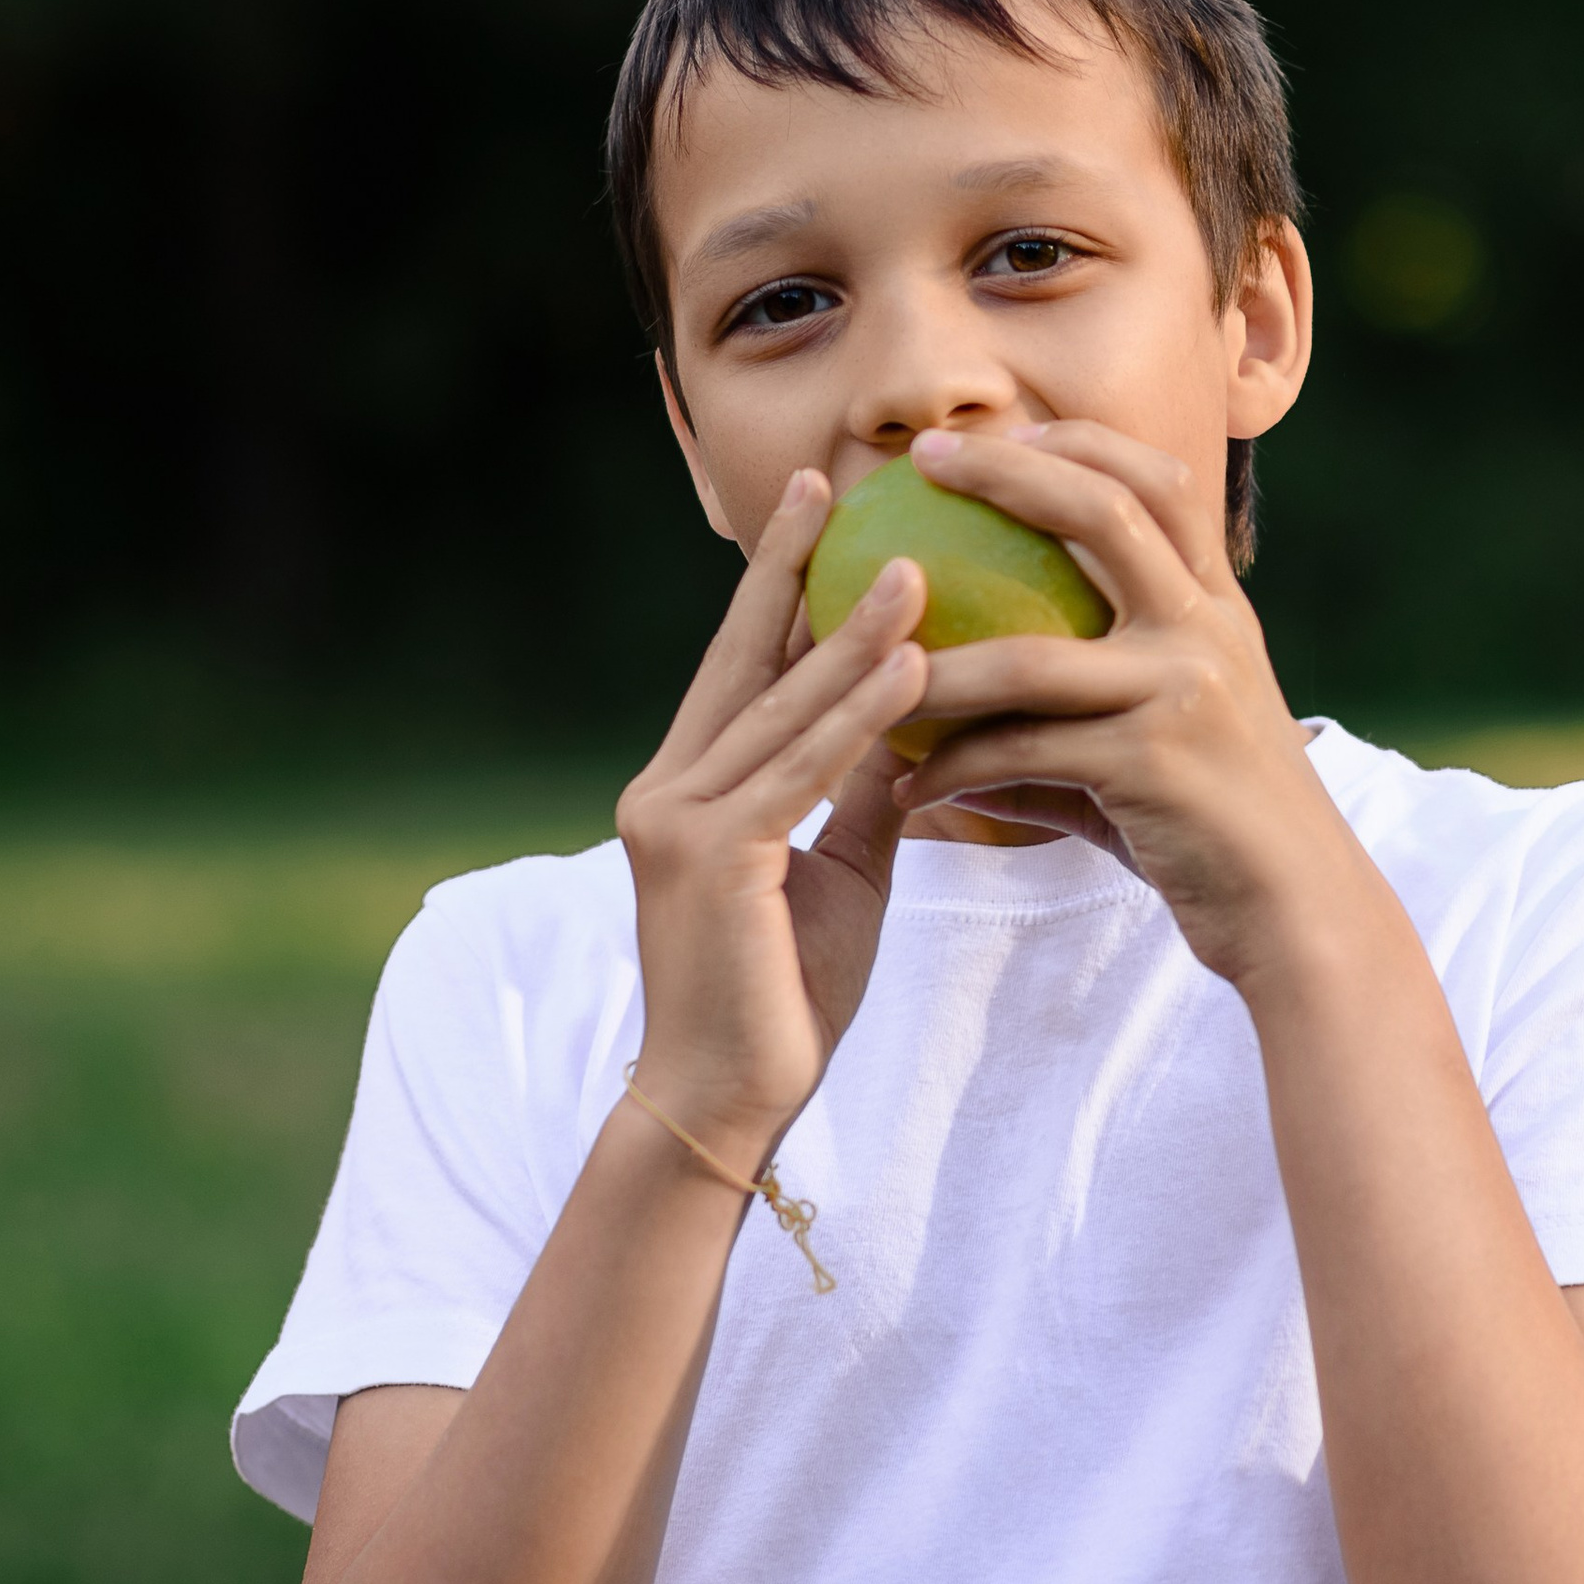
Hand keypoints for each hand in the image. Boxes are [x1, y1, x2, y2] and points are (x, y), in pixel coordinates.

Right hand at [615, 469, 930, 1153]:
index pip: (740, 664)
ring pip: (781, 708)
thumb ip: (858, 792)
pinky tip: (914, 669)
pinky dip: (860, 717)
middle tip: (832, 481)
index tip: (817, 507)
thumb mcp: (836, 870)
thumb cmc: (783, 994)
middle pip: (742, 658)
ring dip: (854, 634)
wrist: (732, 1103)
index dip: (777, 583)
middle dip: (791, 566)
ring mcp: (679, 819)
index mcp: (691, 785)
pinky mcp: (711, 858)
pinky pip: (802, 771)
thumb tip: (909, 725)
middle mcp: (668, 787)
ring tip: (916, 566)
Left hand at [896, 422, 1359, 985]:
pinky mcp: (1153, 765)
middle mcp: (1207, 630)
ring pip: (1031, 654)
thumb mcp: (1168, 733)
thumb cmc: (1212, 823)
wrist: (1297, 910)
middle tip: (921, 456)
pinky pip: (1022, 753)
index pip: (1159, 485)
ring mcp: (1183, 692)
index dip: (1082, 442)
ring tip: (869, 665)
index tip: (1003, 428)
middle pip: (1104, 514)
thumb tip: (961, 704)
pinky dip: (953, 769)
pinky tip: (904, 789)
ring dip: (937, 665)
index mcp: (1216, 608)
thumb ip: (1082, 705)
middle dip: (1006, 473)